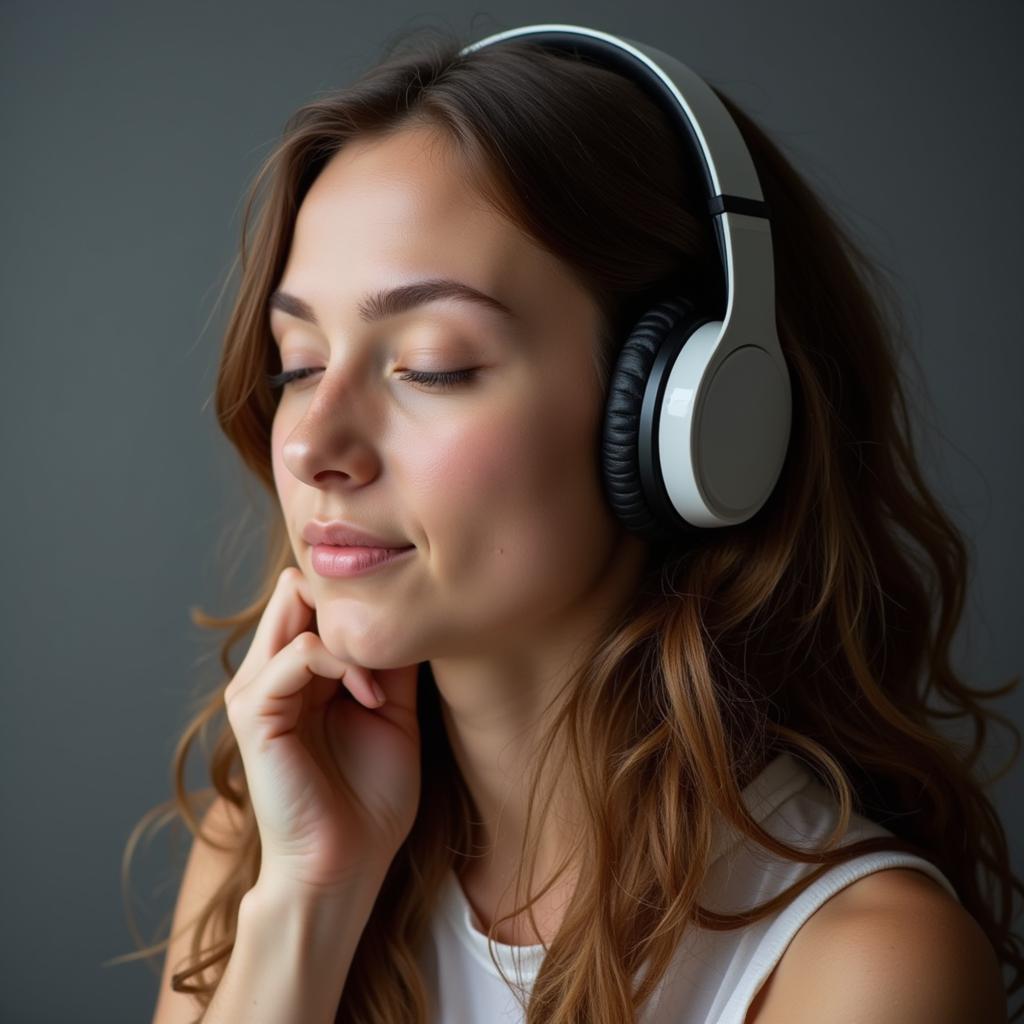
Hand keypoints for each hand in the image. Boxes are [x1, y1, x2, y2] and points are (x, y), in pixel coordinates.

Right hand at [223, 567, 421, 896]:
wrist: (346, 865)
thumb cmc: (372, 798)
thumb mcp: (394, 710)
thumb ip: (392, 659)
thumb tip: (412, 608)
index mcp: (300, 669)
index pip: (317, 591)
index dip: (362, 595)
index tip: (409, 628)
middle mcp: (271, 669)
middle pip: (299, 584)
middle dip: (351, 601)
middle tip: (392, 640)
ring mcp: (256, 687)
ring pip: (295, 600)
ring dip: (353, 632)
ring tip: (382, 682)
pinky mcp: (253, 711)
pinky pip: (296, 652)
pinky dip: (343, 664)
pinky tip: (371, 699)